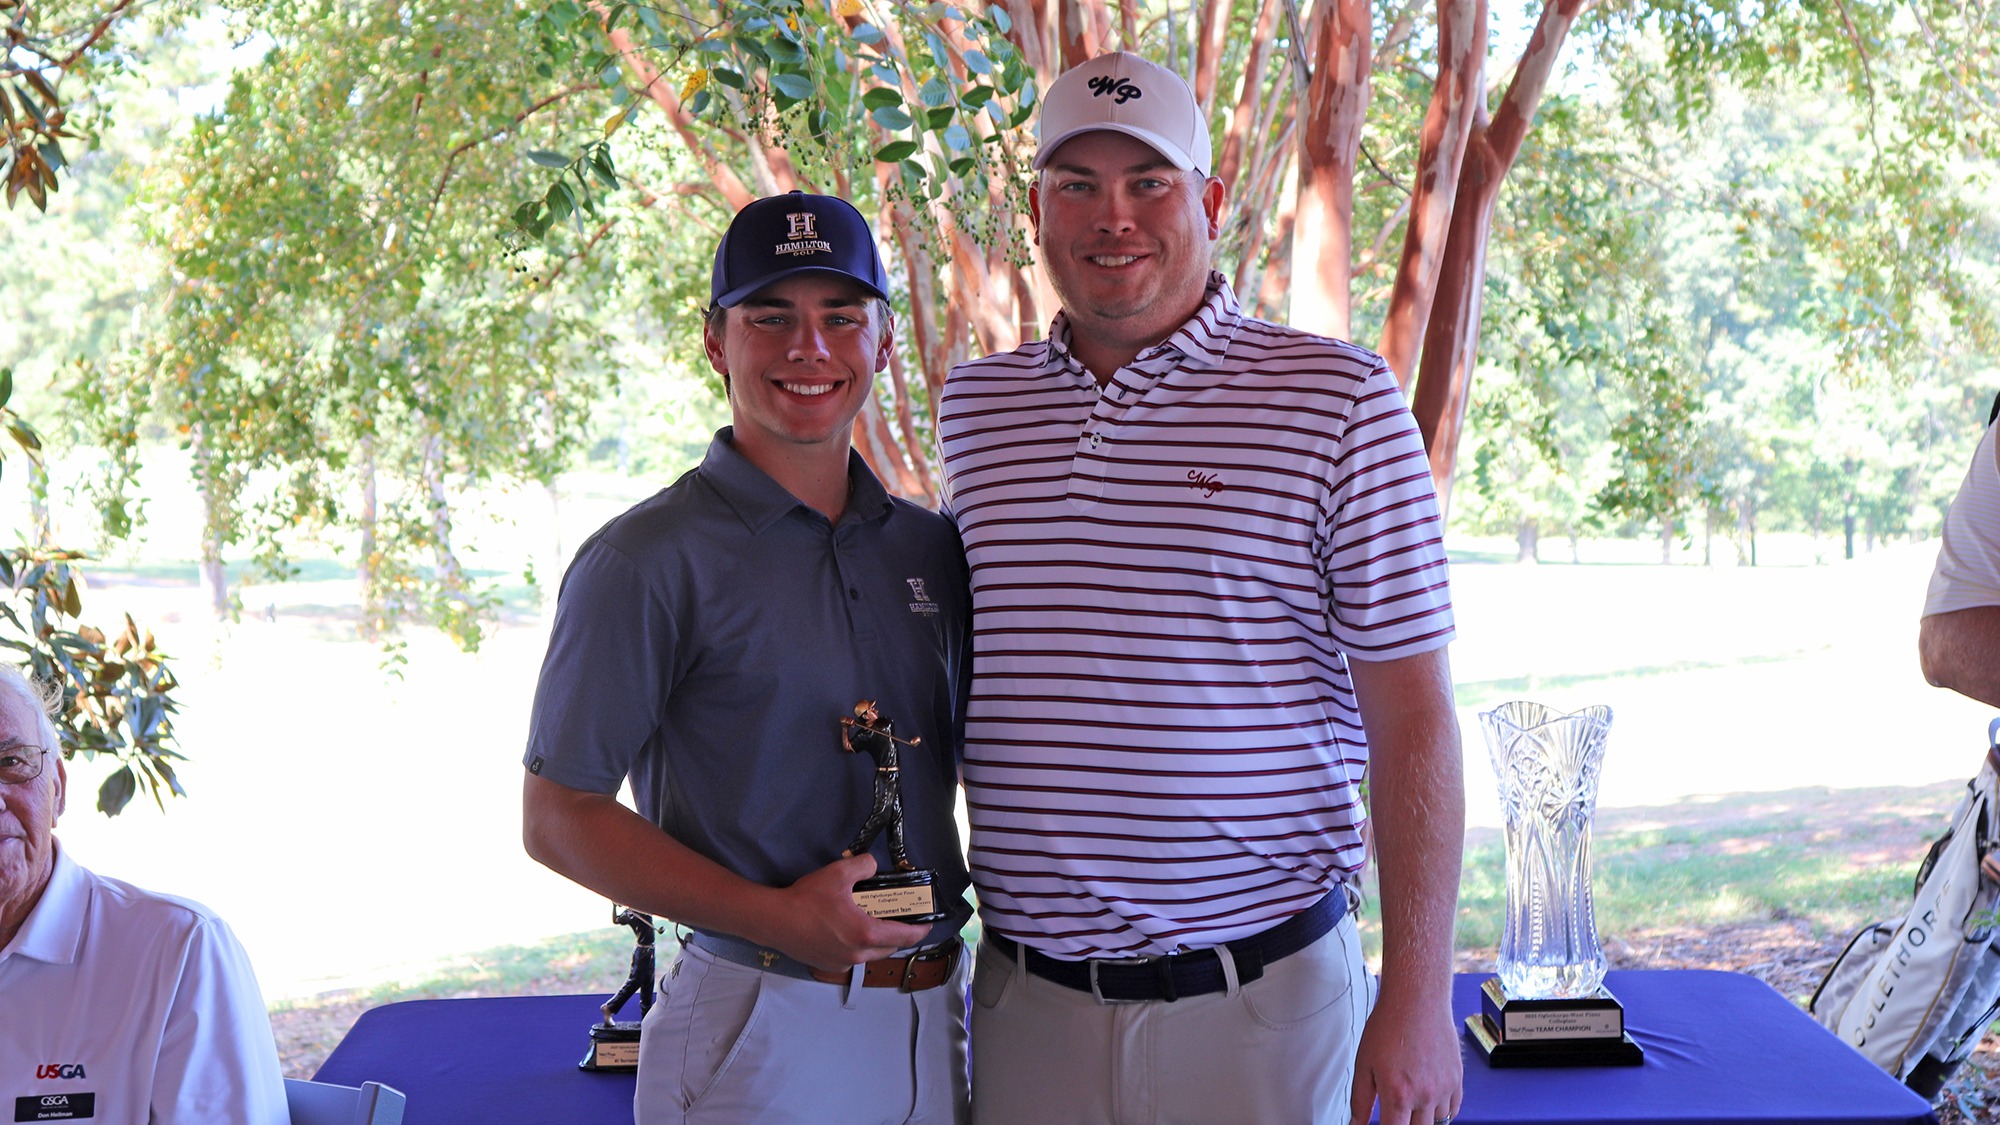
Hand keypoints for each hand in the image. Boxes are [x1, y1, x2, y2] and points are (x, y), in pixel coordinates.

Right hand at [760, 853, 932, 972]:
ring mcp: (843, 963)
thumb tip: (872, 866)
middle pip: (890, 947)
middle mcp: (858, 954)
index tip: (928, 924)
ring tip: (873, 921)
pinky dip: (858, 945)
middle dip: (898, 933)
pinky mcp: (828, 965)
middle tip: (899, 917)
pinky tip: (847, 930)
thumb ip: (863, 866)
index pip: (905, 936)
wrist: (774, 921)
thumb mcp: (838, 873)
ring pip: (871, 953)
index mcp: (866, 934)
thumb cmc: (806, 899)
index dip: (921, 930)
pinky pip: (853, 957)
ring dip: (877, 940)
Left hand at [1348, 992, 1461, 1124]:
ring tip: (1410, 1105)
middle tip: (1397, 1114)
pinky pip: (1453, 1109)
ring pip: (1438, 1123)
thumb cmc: (1388, 1026)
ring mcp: (1444, 1088)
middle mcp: (1425, 1095)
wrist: (1417, 1000)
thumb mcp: (1364, 1064)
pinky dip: (1441, 1112)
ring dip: (1423, 1120)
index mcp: (1398, 1094)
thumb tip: (1356, 1124)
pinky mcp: (1457, 1079)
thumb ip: (1360, 1100)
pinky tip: (1428, 1102)